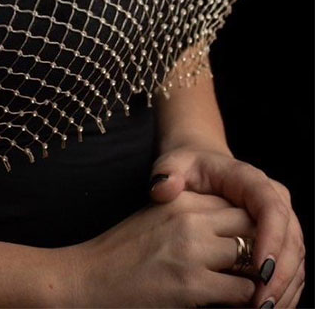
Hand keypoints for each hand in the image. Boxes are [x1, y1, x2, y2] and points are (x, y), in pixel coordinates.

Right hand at [67, 190, 258, 307]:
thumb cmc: (122, 255)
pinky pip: (243, 292)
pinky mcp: (192, 283)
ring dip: (257, 278)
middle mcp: (190, 217)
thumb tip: (231, 235)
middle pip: (251, 226)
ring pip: (254, 258)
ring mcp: (192, 249)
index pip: (237, 205)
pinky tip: (234, 305)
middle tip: (260, 272)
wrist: (86, 278)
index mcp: (181, 199)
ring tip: (252, 292)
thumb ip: (192, 218)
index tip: (251, 250)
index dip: (250, 229)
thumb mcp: (158, 220)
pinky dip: (246, 301)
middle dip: (260, 249)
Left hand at [148, 146, 305, 307]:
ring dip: (285, 287)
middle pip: (290, 238)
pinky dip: (284, 289)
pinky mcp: (280, 239)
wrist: (203, 168)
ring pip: (294, 257)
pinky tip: (269, 308)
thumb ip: (167, 173)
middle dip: (280, 274)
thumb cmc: (189, 169)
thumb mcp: (174, 165)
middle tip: (263, 303)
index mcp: (250, 180)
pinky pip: (290, 266)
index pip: (270, 208)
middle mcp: (273, 199)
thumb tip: (164, 187)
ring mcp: (280, 221)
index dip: (271, 239)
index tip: (261, 269)